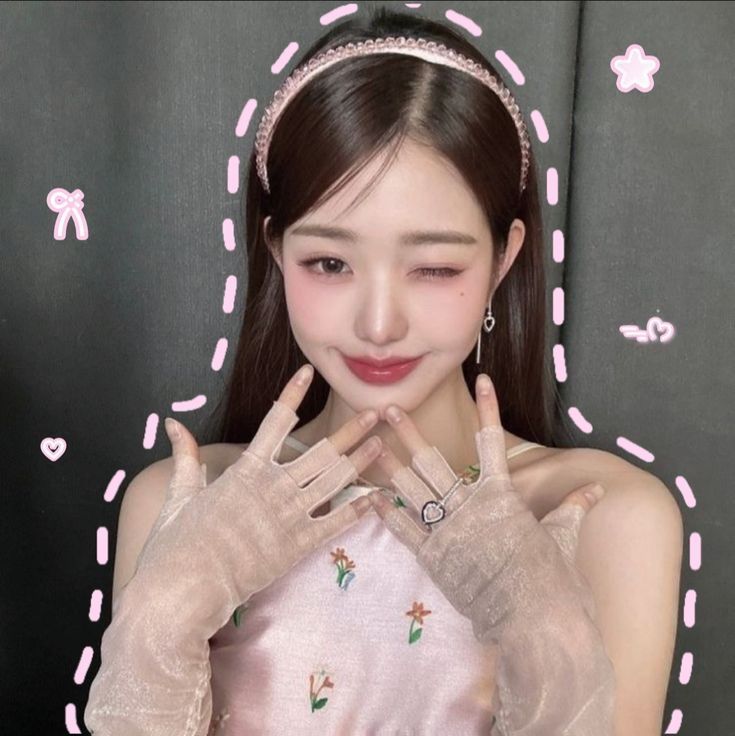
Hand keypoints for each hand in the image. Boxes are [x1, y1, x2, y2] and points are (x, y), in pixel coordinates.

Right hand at [144, 363, 383, 614]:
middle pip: (321, 452)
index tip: (308, 372)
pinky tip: (378, 497)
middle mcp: (273, 487)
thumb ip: (185, 456)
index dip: (292, 394)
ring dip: (360, 461)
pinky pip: (334, 523)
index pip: (274, 421)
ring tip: (383, 444)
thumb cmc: (176, 544)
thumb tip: (172, 422)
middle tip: (375, 413)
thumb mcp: (179, 494)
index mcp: (246, 471)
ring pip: (333, 482)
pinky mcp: (297, 546)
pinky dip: (357, 510)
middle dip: (350, 431)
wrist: (183, 589)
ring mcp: (288, 516)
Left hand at [366, 372, 604, 624]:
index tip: (481, 381)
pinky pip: (405, 530)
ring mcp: (448, 532)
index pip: (492, 441)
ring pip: (411, 491)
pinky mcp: (434, 559)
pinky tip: (371, 497)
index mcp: (501, 495)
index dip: (488, 408)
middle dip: (409, 433)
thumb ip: (573, 507)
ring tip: (370, 445)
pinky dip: (387, 513)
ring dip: (389, 466)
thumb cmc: (554, 579)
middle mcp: (469, 506)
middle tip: (391, 409)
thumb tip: (597, 489)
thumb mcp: (563, 536)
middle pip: (432, 462)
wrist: (537, 621)